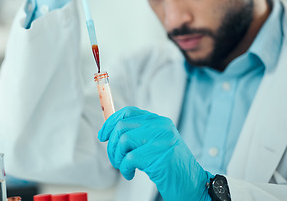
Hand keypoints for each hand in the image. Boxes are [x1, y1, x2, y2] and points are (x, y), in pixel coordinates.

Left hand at [98, 106, 212, 200]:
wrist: (193, 184)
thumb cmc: (170, 166)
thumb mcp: (155, 144)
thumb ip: (138, 134)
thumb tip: (110, 131)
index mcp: (159, 121)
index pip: (128, 112)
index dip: (111, 122)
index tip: (103, 135)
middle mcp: (160, 125)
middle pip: (122, 125)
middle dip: (112, 144)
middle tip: (115, 159)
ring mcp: (161, 138)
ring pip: (123, 140)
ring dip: (117, 157)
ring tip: (124, 168)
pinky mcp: (158, 154)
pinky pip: (129, 158)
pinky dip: (125, 168)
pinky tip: (130, 174)